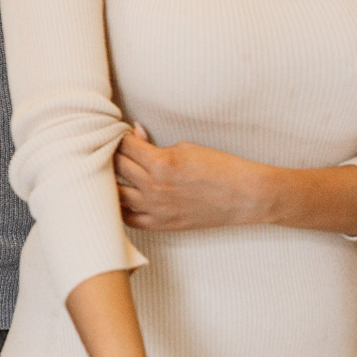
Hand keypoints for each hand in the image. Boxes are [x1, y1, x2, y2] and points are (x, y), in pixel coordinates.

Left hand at [114, 124, 266, 231]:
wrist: (245, 196)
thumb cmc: (219, 167)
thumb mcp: (185, 148)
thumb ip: (154, 143)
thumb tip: (135, 132)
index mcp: (160, 163)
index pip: (123, 145)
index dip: (118, 136)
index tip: (117, 133)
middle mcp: (153, 187)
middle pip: (116, 166)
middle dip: (112, 154)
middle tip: (111, 149)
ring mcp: (155, 208)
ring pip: (115, 193)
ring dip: (111, 180)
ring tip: (112, 171)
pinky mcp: (161, 224)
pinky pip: (128, 219)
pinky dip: (119, 207)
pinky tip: (119, 197)